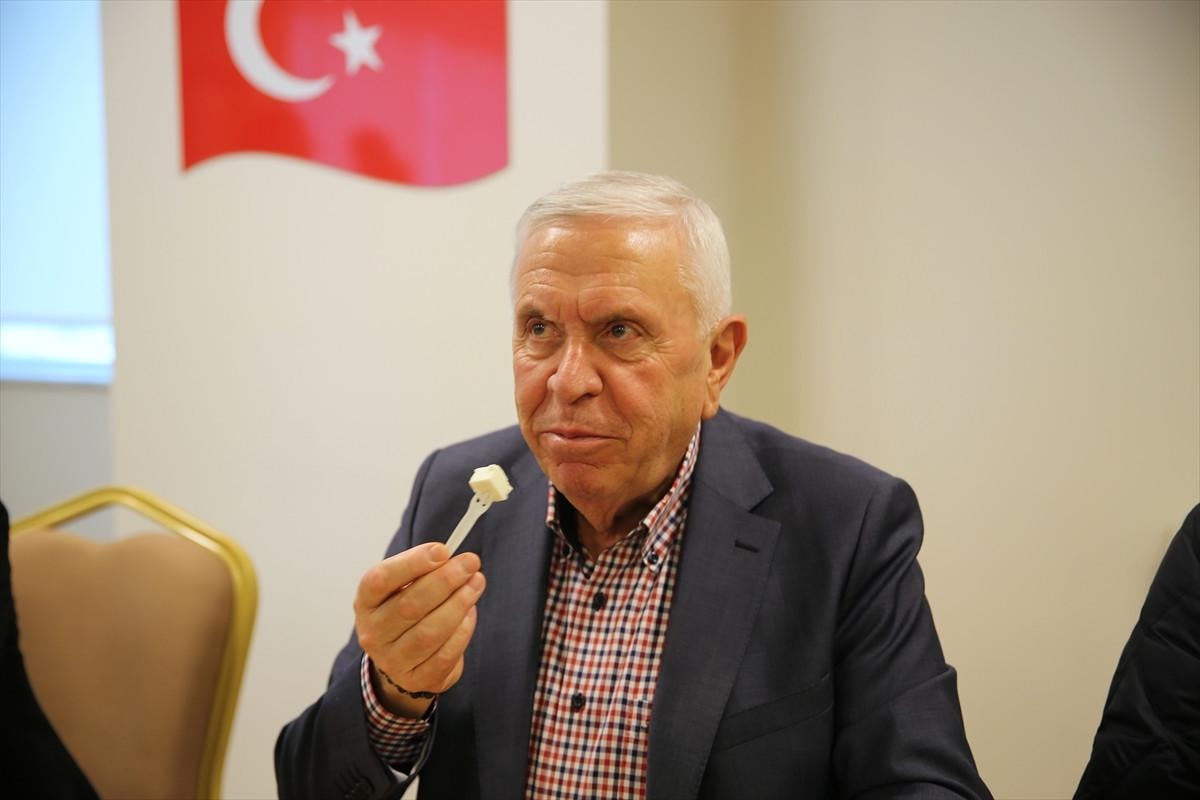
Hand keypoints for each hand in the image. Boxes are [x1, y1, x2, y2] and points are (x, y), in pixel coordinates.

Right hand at [354, 541, 485, 717]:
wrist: (402, 658)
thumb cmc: (405, 609)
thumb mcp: (403, 585)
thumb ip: (422, 569)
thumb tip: (450, 557)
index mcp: (366, 602)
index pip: (380, 580)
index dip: (412, 563)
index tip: (443, 550)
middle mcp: (373, 633)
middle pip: (410, 605)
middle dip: (445, 580)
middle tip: (471, 563)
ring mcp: (392, 661)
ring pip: (429, 632)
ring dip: (459, 604)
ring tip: (476, 583)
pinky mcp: (417, 679)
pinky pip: (445, 654)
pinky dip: (462, 631)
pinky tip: (470, 613)